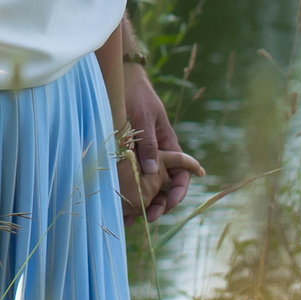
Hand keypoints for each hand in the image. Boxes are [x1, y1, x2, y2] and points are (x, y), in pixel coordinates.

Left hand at [123, 62, 205, 221]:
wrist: (119, 80)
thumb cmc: (136, 95)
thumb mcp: (145, 117)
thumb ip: (149, 144)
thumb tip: (153, 172)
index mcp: (168, 145)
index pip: (182, 174)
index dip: (178, 192)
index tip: (168, 204)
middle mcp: (157, 154)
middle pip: (164, 185)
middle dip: (159, 204)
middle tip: (148, 217)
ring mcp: (141, 156)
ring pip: (146, 185)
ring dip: (142, 202)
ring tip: (132, 219)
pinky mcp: (125, 156)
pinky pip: (129, 178)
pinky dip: (127, 192)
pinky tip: (118, 204)